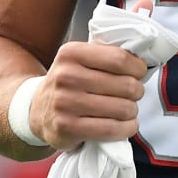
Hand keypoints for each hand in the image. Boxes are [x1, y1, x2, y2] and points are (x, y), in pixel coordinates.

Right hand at [28, 40, 148, 150]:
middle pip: (124, 85)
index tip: (140, 73)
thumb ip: (105, 53)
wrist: (36, 109)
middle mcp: (66, 76)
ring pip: (121, 108)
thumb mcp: (79, 59)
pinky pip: (110, 129)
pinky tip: (127, 125)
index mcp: (71, 53)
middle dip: (137, 91)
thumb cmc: (69, 82)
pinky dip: (126, 128)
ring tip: (129, 110)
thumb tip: (140, 48)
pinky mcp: (67, 128)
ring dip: (133, 111)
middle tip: (135, 94)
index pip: (119, 58)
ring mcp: (65, 103)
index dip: (137, 68)